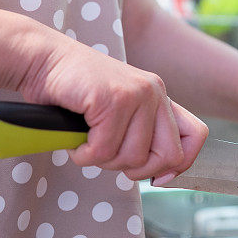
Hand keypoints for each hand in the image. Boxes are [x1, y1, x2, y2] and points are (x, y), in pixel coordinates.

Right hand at [18, 33, 207, 181]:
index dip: (181, 164)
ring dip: (102, 161)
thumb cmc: (74, 92)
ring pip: (132, 158)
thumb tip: (163, 175)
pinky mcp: (112, 99)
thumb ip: (142, 134)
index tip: (158, 178)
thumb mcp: (118, 111)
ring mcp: (136, 94)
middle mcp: (154, 92)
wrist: (41, 59)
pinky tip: (75, 141)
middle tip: (110, 158)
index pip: (196, 135)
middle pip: (168, 156)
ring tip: (86, 143)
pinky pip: (102, 151)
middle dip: (137, 170)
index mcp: (159, 96)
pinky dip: (83, 155)